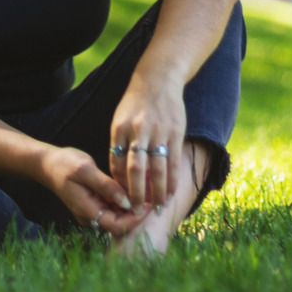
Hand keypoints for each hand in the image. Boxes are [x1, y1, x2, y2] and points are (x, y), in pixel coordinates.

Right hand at [39, 146, 145, 235]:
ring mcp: (92, 211)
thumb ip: (106, 186)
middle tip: (152, 198)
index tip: (148, 205)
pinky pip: (113, 207)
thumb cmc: (65, 164)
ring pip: (118, 216)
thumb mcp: (86, 170)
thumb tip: (127, 201)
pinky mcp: (95, 204)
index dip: (134, 219)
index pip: (116, 226)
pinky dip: (124, 200)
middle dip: (136, 213)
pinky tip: (134, 188)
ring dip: (132, 207)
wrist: (48, 164)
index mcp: (87, 210)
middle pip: (120, 224)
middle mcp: (91, 216)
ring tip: (146, 191)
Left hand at [109, 71, 185, 209]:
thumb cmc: (136, 104)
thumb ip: (120, 145)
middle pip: (135, 170)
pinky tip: (172, 192)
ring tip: (158, 207)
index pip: (116, 164)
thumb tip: (120, 175)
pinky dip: (172, 179)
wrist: (158, 80)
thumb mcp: (120, 120)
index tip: (121, 200)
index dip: (119, 185)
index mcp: (119, 129)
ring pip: (157, 169)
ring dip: (158, 191)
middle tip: (137, 211)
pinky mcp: (175, 133)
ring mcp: (158, 132)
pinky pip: (173, 161)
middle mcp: (137, 132)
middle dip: (136, 194)